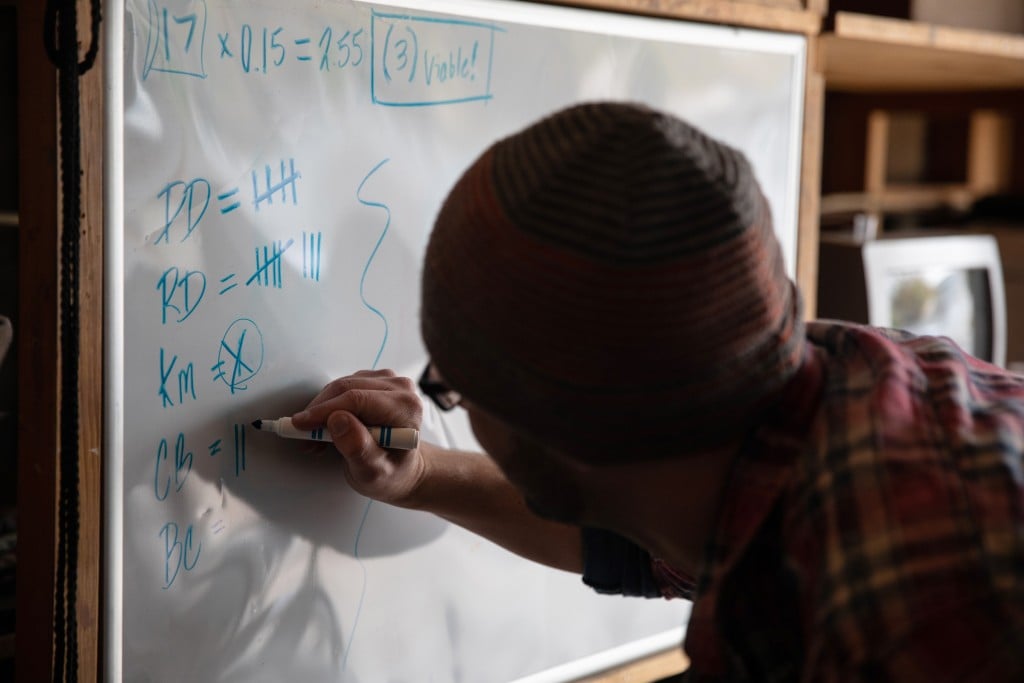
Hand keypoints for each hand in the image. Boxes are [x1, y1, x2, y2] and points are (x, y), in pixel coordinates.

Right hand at [291, 369, 425, 506]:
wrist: (401, 469)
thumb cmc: (391, 473)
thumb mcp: (374, 473)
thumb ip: (358, 449)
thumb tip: (338, 420)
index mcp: (406, 408)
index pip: (357, 400)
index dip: (324, 411)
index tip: (300, 425)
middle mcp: (401, 388)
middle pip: (347, 388)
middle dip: (319, 413)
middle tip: (303, 437)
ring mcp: (389, 381)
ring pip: (341, 386)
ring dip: (321, 411)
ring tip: (317, 440)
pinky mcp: (375, 381)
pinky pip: (342, 387)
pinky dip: (328, 407)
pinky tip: (327, 429)